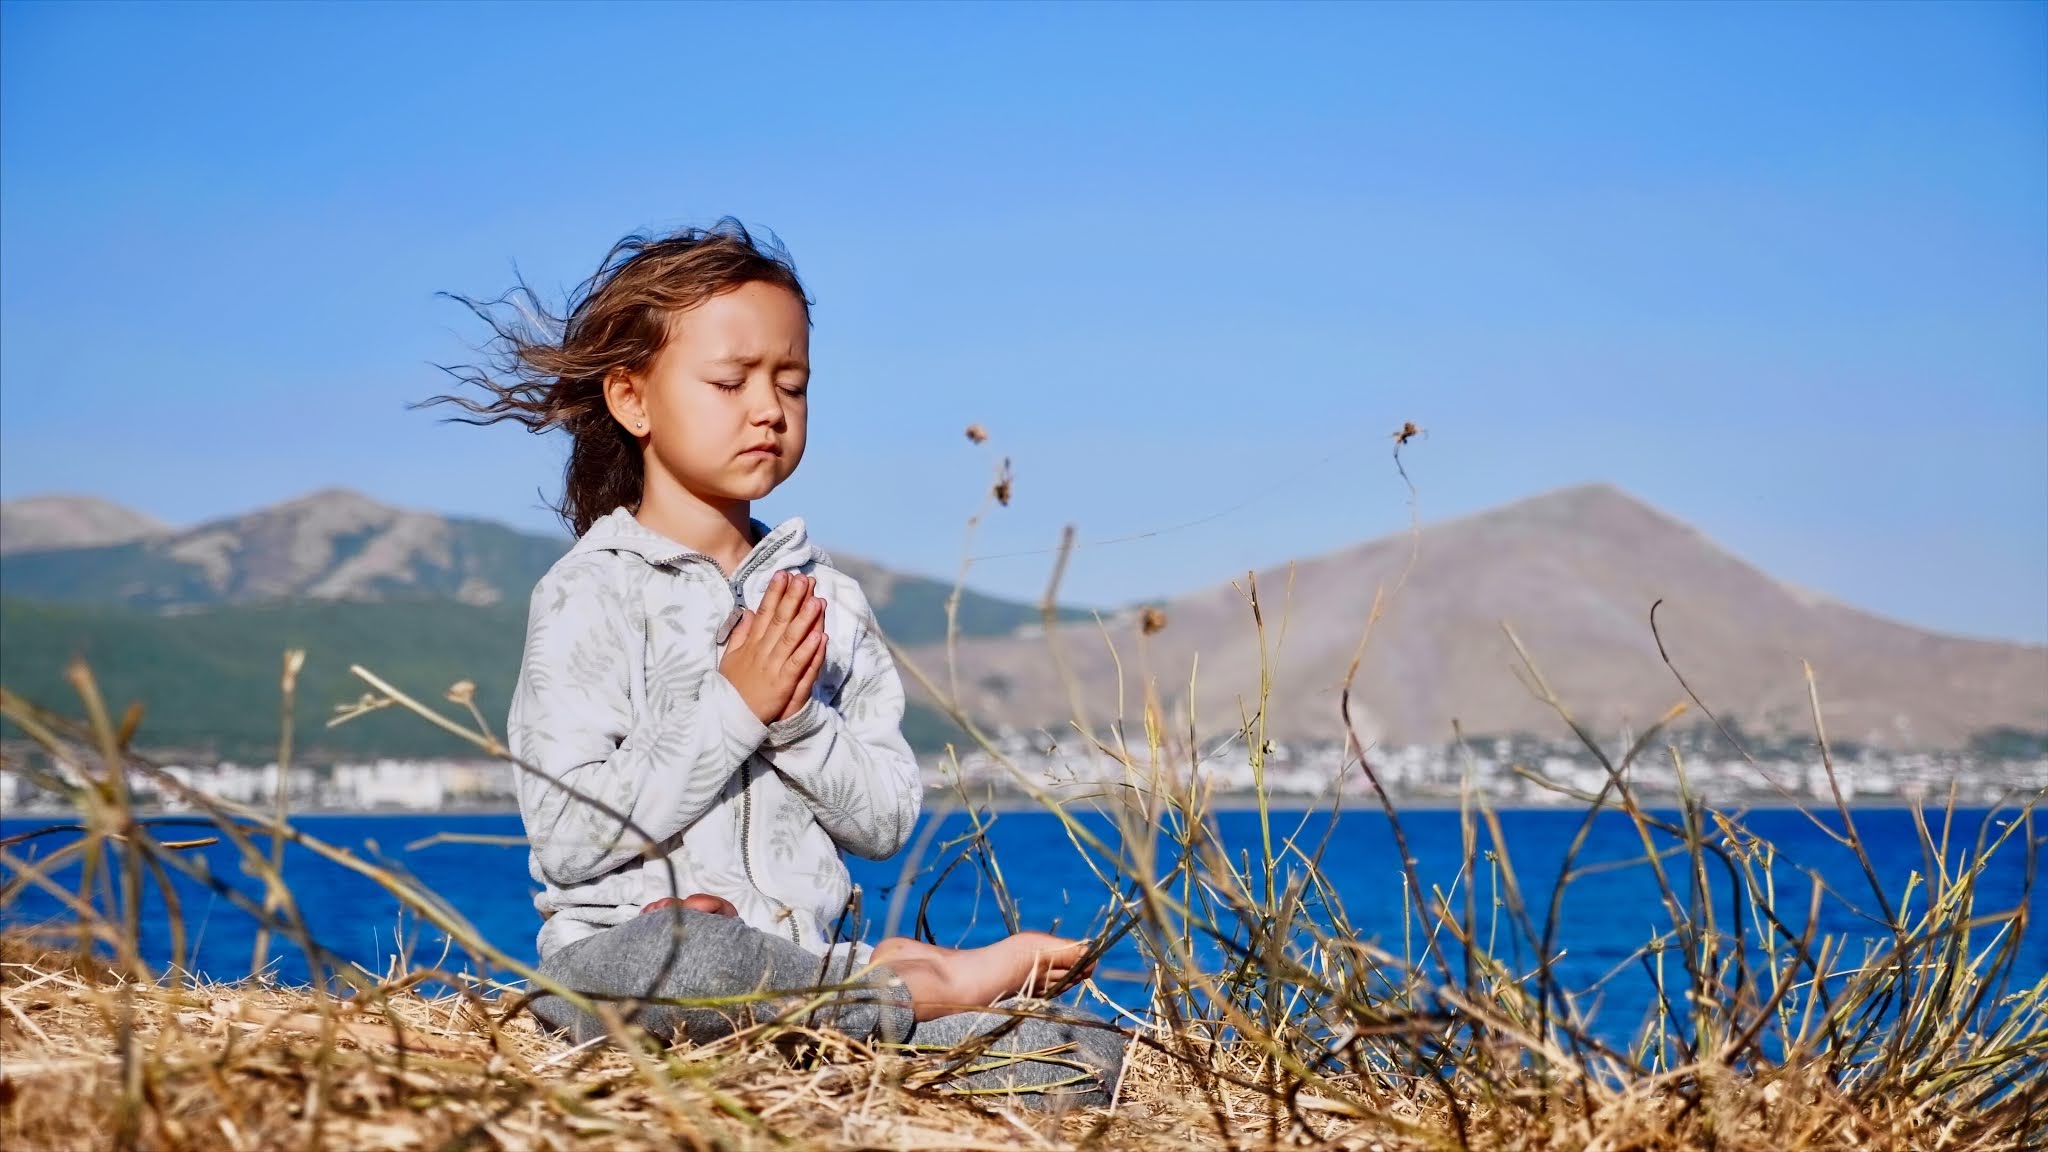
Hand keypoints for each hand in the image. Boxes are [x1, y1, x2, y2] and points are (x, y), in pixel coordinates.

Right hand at [719, 571, 825, 724]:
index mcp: (751, 644)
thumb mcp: (730, 658)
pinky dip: (808, 650)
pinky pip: (797, 664)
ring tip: (817, 600)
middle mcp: (762, 652)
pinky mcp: (782, 684)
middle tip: (804, 579)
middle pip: (780, 620)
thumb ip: (740, 634)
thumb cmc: (731, 689)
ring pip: (791, 638)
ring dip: (805, 619)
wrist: (728, 718)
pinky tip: (818, 636)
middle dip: (793, 598)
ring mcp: (773, 667)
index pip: (765, 613)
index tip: (784, 574)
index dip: (775, 593)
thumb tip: (748, 612)